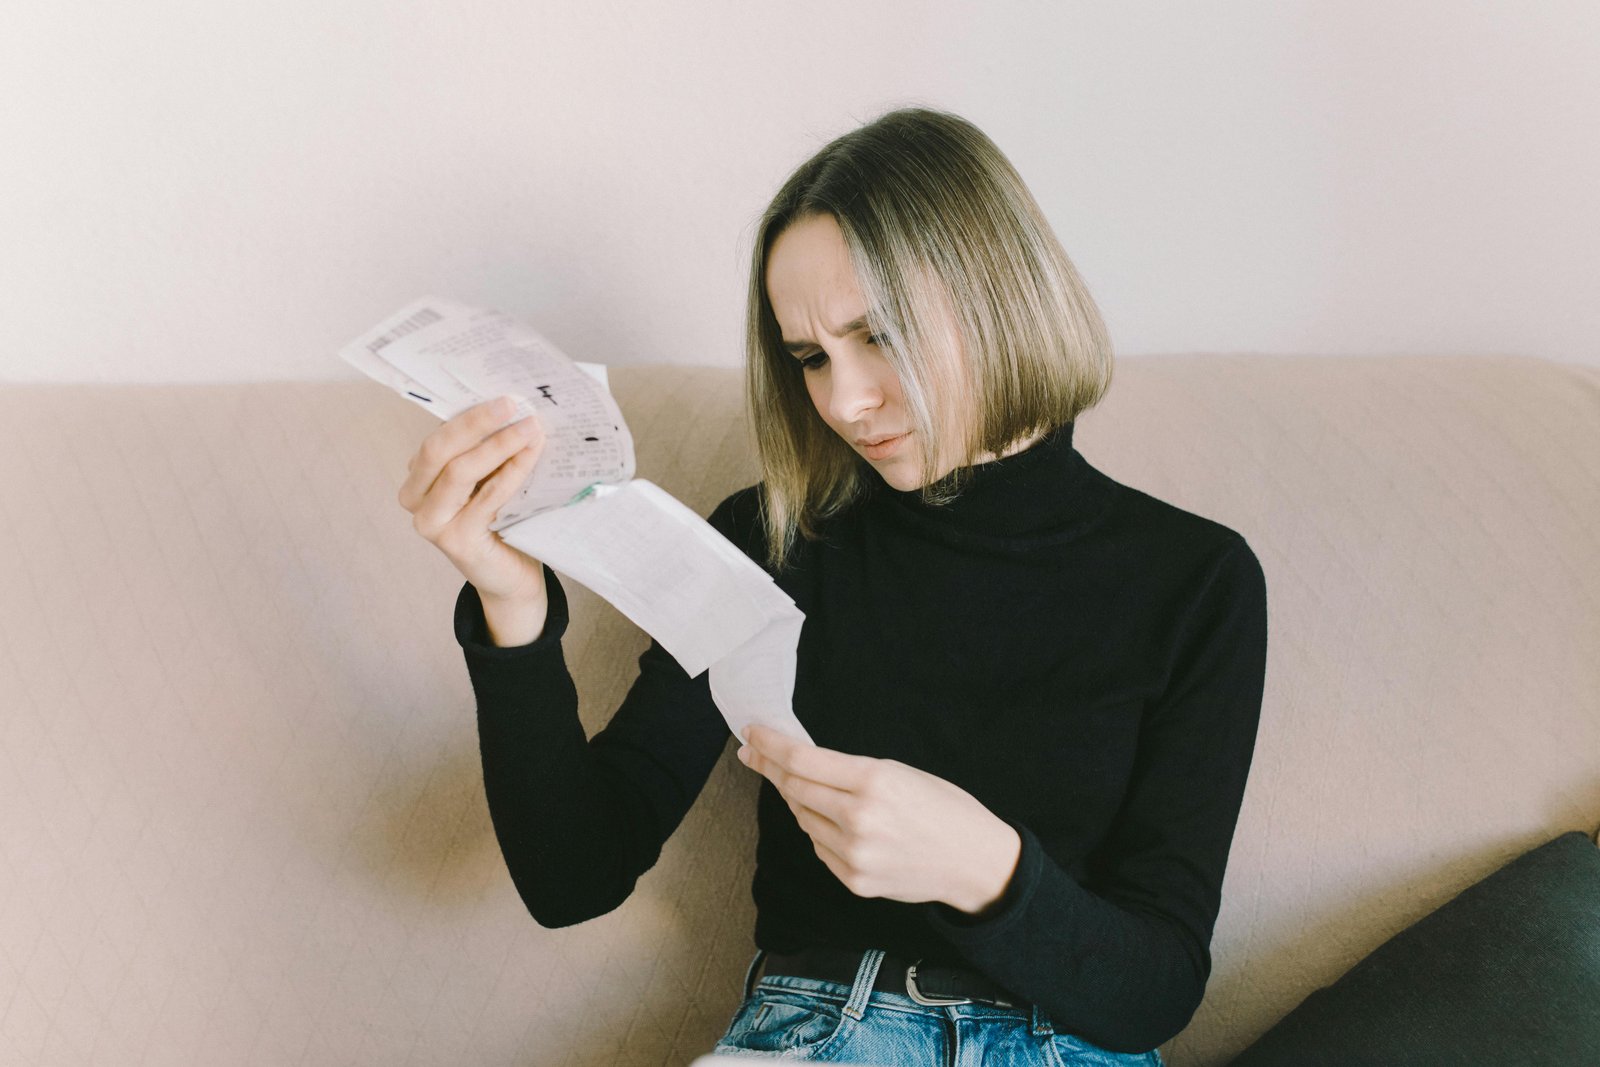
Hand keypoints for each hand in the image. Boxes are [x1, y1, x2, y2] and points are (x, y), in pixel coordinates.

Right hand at [398, 395, 548, 602]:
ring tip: (530, 427)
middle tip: (511, 403)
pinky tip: (531, 455)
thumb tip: (513, 408)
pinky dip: (511, 471)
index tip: (501, 396)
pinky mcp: (456, 540)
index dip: (468, 415)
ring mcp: (431, 523)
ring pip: (460, 471)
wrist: (510, 576)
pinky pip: (486, 496)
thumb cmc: (500, 523)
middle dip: (477, 423)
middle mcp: (415, 500)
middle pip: (439, 449)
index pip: (437, 438)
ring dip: (499, 444)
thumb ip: (486, 452)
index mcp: (418, 479)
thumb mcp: (486, 481)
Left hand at [737, 724, 1021, 915]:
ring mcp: (854, 854)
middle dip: (769, 768)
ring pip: (802, 819)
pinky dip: (818, 829)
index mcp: (874, 781)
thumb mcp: (901, 772)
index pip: (802, 760)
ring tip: (804, 786)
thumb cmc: (943, 809)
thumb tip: (801, 763)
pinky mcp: (854, 881)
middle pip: (793, 788)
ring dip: (796, 800)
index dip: (770, 745)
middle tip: (753, 754)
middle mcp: (858, 819)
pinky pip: (819, 847)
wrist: (974, 863)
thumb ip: (850, 771)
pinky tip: (832, 821)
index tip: (751, 734)